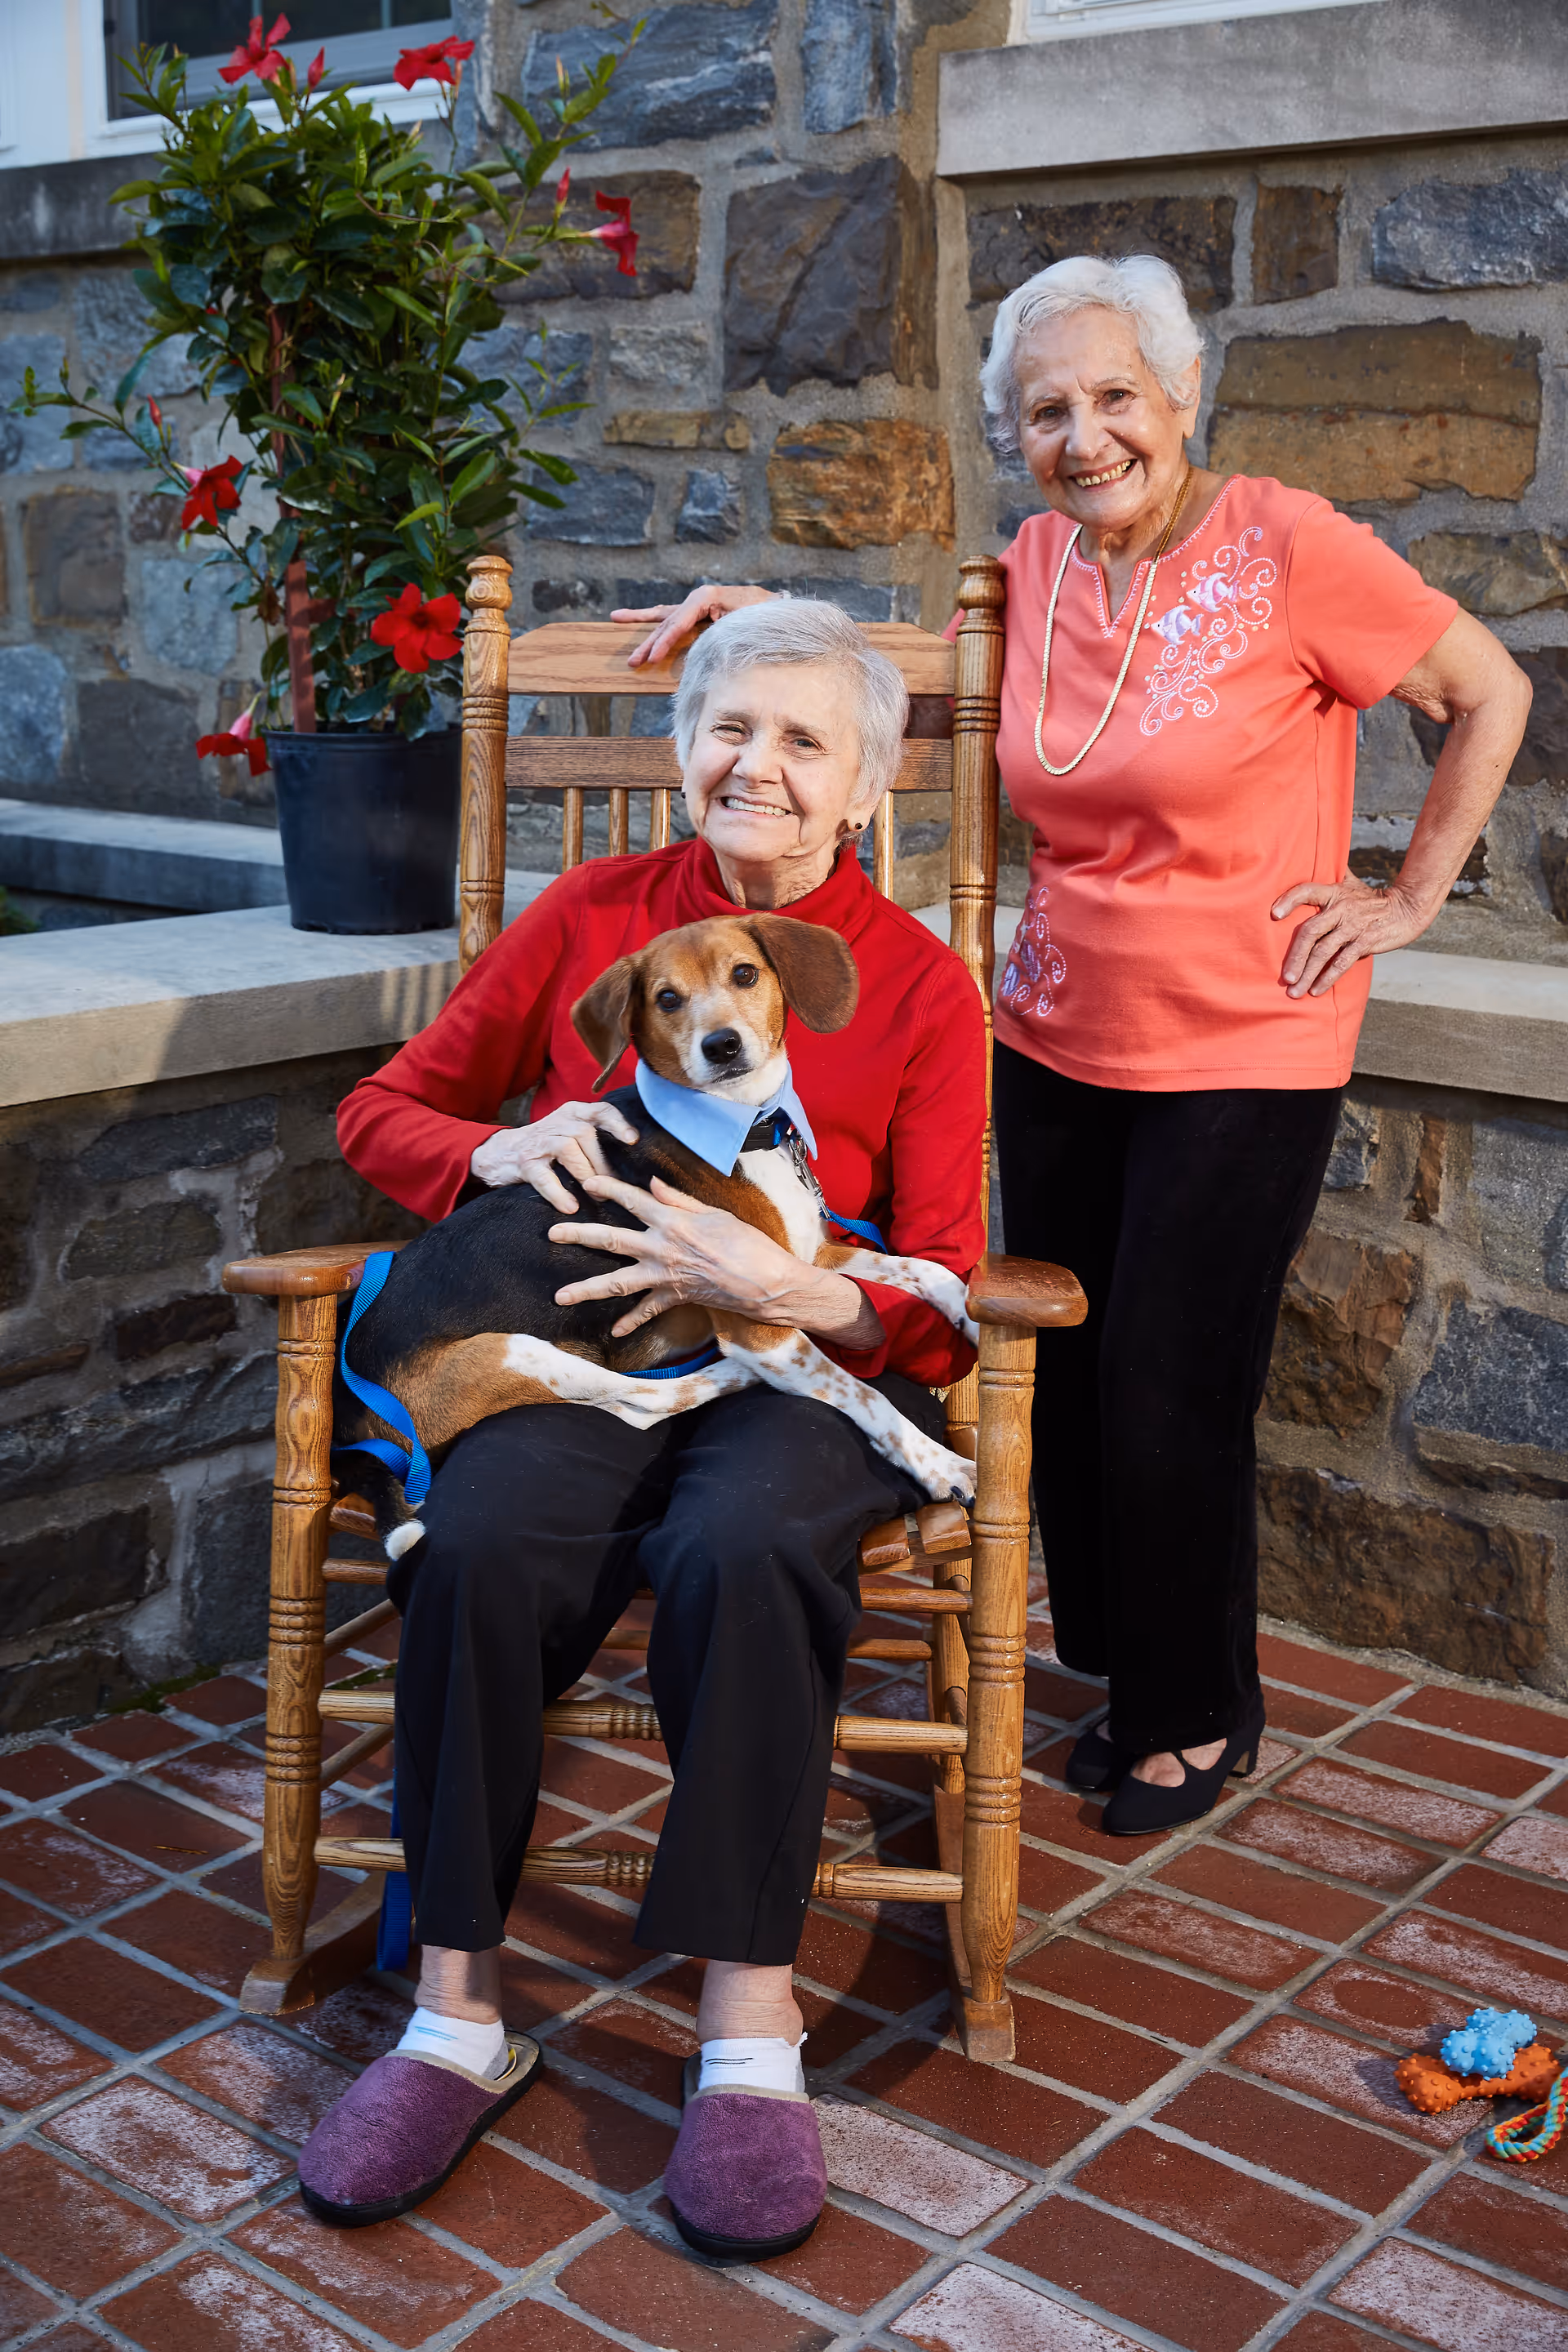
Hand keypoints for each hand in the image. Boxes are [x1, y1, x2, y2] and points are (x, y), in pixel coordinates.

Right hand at [469, 1099, 637, 1213]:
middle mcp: (557, 1123)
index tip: (633, 1140)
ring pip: (568, 1149)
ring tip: (597, 1193)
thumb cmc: (546, 1147)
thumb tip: (633, 1162)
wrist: (499, 1153)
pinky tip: (570, 1207)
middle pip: (585, 1134)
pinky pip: (544, 1177)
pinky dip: (558, 1192)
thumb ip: (596, 1138)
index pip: (599, 1110)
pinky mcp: (525, 1163)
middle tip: (615, 1185)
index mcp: (573, 1113)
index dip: (617, 1123)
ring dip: (585, 1173)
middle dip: (602, 1161)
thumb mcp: (569, 1132)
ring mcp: (540, 1142)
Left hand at [550, 1171, 878, 1342]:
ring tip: (560, 1296)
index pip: (631, 1200)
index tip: (587, 1183)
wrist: (766, 1282)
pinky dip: (631, 1321)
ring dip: (585, 1288)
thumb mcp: (714, 1212)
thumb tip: (652, 1185)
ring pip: (616, 1282)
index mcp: (671, 1220)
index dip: (607, 1188)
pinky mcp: (674, 1297)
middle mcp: (660, 1248)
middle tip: (552, 1233)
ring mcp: (664, 1275)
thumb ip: (678, 1199)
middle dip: (578, 1235)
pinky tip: (615, 1331)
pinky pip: (647, 1311)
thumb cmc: (747, 1243)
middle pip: (610, 1240)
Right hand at [610, 583, 775, 668]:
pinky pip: (670, 617)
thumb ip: (721, 635)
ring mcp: (696, 605)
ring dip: (643, 628)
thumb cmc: (763, 618)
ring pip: (664, 618)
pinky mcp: (696, 613)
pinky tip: (626, 615)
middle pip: (667, 622)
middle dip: (649, 643)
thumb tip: (699, 653)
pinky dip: (651, 619)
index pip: (679, 621)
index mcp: (707, 597)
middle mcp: (698, 598)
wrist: (776, 608)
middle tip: (632, 661)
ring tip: (615, 620)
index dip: (665, 641)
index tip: (653, 658)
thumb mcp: (745, 626)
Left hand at [1272, 871, 1430, 996]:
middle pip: (1309, 932)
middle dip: (1294, 957)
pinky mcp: (1365, 942)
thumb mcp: (1350, 883)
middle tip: (1284, 978)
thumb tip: (1310, 862)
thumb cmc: (1371, 899)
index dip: (1289, 900)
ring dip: (1307, 974)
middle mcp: (1340, 908)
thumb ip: (1329, 877)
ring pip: (1323, 952)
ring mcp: (1352, 926)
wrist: (1406, 908)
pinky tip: (1316, 990)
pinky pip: (1341, 962)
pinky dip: (1327, 978)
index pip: (1306, 891)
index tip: (1274, 914)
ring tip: (1294, 992)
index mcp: (1333, 892)